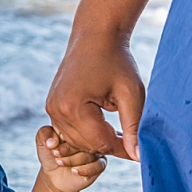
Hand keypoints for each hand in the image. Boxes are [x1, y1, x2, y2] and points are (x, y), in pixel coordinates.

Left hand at [36, 126, 106, 191]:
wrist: (54, 176)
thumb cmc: (50, 155)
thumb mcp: (42, 142)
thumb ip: (44, 134)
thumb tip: (53, 141)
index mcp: (78, 128)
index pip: (77, 128)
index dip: (65, 138)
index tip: (53, 147)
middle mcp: (89, 138)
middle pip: (86, 141)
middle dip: (69, 150)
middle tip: (56, 154)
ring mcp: (96, 151)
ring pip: (90, 154)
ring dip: (74, 160)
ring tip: (60, 163)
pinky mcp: (100, 164)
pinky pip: (99, 165)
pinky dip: (86, 169)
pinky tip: (74, 171)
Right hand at [45, 35, 144, 159]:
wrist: (95, 35)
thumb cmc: (116, 60)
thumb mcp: (131, 94)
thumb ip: (134, 127)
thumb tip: (139, 157)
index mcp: (74, 107)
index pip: (100, 144)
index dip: (122, 149)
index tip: (139, 150)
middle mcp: (57, 110)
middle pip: (87, 145)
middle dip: (110, 145)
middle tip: (131, 137)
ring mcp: (51, 108)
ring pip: (78, 141)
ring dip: (98, 139)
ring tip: (118, 128)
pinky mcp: (52, 106)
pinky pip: (70, 131)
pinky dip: (87, 132)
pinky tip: (104, 122)